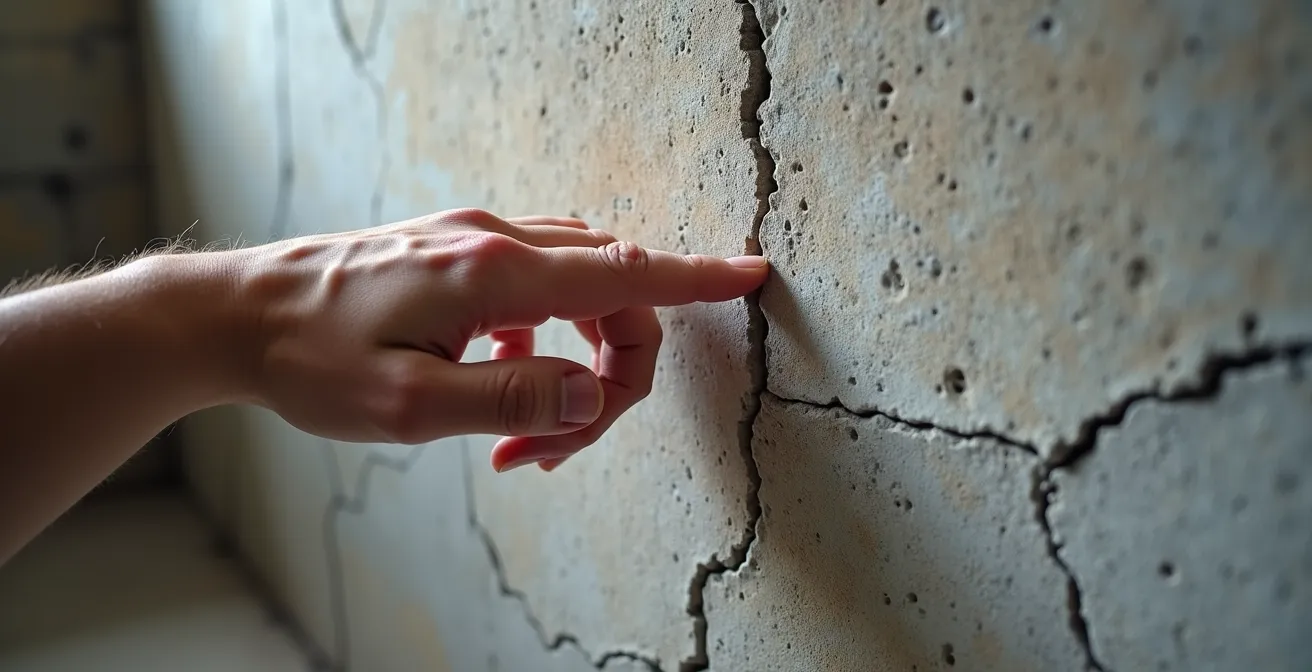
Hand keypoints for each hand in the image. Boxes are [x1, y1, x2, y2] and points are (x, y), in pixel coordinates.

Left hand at [239, 208, 768, 470]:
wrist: (234, 316)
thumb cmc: (309, 363)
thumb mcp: (407, 407)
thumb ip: (510, 399)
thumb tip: (588, 394)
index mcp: (491, 275)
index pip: (622, 273)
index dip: (694, 279)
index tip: (750, 276)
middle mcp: (492, 242)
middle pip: (610, 292)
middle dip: (611, 377)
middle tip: (552, 453)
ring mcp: (474, 240)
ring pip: (577, 288)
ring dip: (575, 364)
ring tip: (518, 439)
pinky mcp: (457, 250)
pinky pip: (537, 286)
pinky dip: (542, 342)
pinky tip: (491, 383)